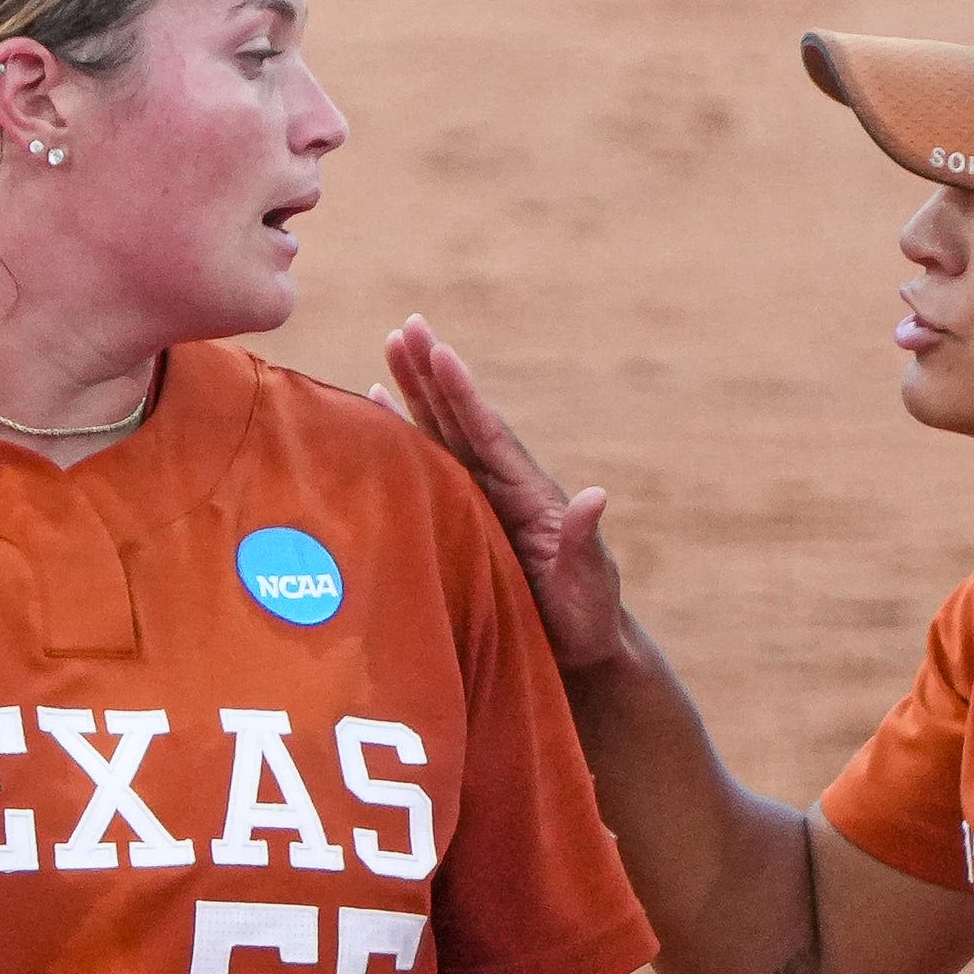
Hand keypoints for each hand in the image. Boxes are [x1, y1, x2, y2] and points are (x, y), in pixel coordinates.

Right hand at [374, 315, 626, 669]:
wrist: (578, 647)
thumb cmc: (587, 617)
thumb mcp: (588, 581)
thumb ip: (585, 541)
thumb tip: (595, 496)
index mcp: (528, 494)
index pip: (490, 434)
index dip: (463, 394)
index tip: (440, 351)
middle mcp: (500, 487)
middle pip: (459, 420)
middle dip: (431, 374)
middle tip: (407, 326)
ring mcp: (479, 500)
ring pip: (439, 435)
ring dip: (414, 393)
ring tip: (391, 346)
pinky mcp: (460, 521)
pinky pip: (426, 470)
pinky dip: (402, 438)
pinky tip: (378, 408)